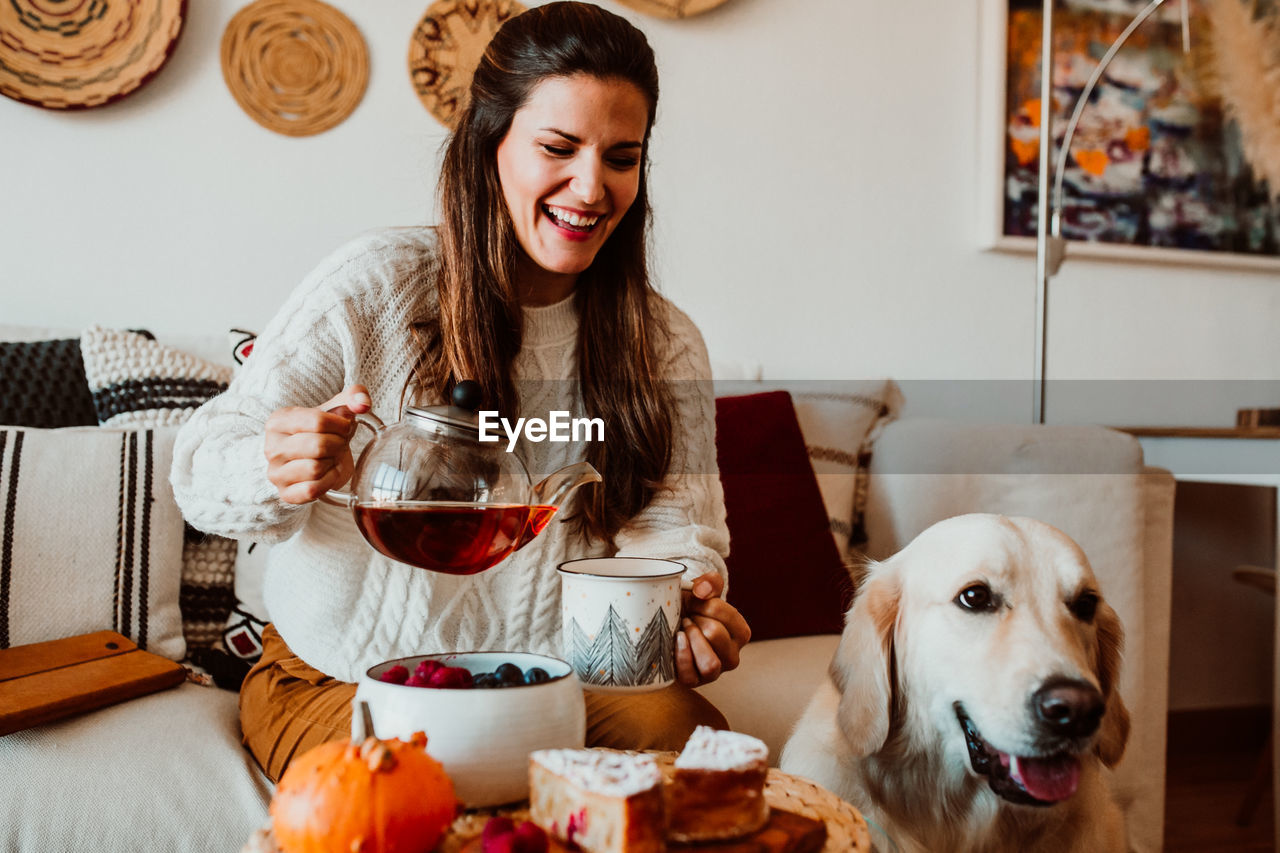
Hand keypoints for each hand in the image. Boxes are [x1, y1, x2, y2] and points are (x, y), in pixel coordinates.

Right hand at [264, 385, 370, 504]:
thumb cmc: (324, 430)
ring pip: (315, 469)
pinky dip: (328, 481)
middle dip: (338, 444)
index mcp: (278, 422)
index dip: (340, 425)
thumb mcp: (338, 407)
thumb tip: (362, 404)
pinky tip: (328, 473)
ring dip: (332, 463)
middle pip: (318, 446)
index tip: (343, 427)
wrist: (315, 457)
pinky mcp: (286, 494)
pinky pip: (312, 490)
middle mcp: (271, 448)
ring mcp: (276, 473)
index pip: (317, 421)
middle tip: (339, 443)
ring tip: (331, 457)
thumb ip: (354, 395)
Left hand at [675, 572, 750, 686]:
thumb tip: (702, 591)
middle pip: (715, 634)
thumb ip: (709, 582)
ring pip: (710, 663)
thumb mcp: (703, 589)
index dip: (704, 604)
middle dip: (695, 620)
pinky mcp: (694, 682)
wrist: (671, 624)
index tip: (694, 601)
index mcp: (741, 633)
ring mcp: (714, 672)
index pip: (727, 615)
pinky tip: (675, 641)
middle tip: (686, 616)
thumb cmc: (691, 607)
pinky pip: (690, 677)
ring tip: (682, 629)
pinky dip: (680, 656)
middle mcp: (733, 656)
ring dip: (691, 640)